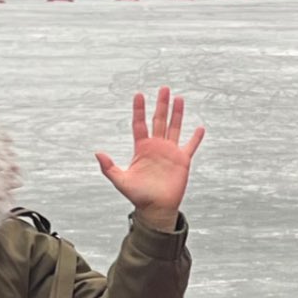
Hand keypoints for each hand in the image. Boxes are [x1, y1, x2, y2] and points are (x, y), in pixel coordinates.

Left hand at [96, 87, 203, 231]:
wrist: (155, 208)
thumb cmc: (138, 195)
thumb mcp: (120, 180)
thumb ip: (109, 167)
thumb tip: (97, 152)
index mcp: (141, 148)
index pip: (140, 124)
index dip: (139, 109)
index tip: (139, 94)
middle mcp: (156, 147)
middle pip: (159, 120)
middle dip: (161, 104)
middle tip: (164, 88)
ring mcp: (170, 152)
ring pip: (174, 127)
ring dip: (177, 113)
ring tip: (178, 98)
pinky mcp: (182, 161)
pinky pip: (190, 146)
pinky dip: (195, 138)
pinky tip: (200, 128)